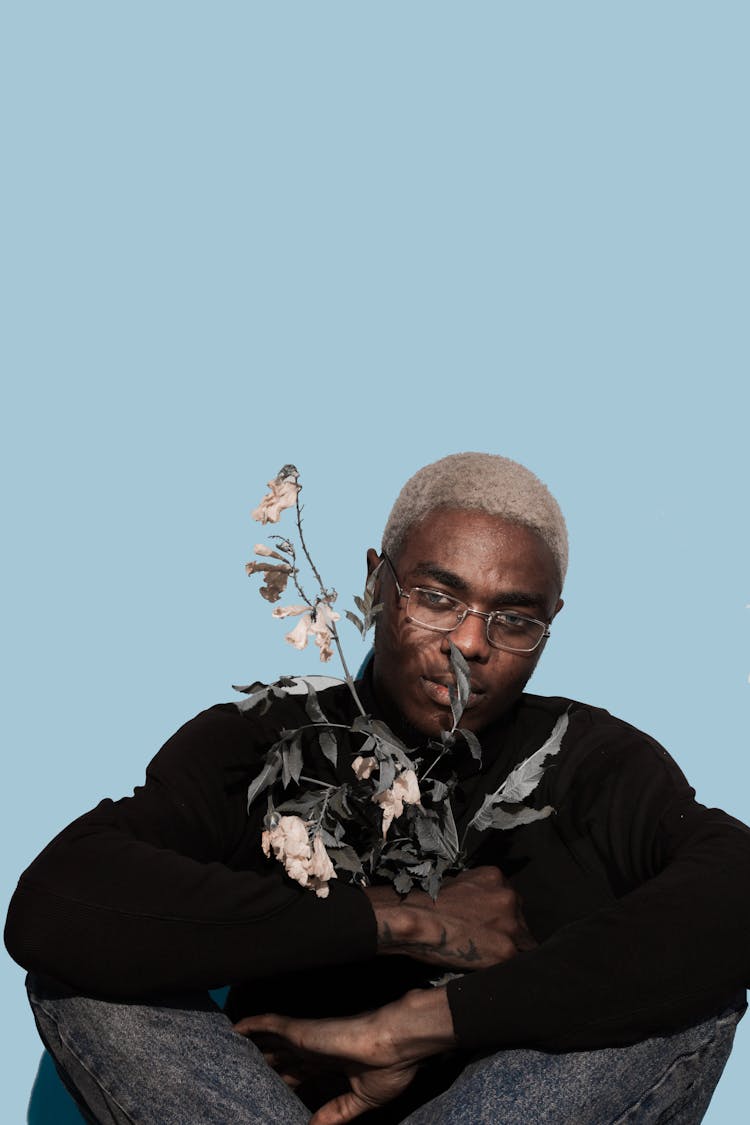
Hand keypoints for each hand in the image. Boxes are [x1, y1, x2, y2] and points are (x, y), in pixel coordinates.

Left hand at [234, 988, 454, 1124]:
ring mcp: (309, 1038)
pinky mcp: (303, 1030)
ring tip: (230, 1047)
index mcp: (332, 1064)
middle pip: (283, 1057)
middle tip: (242, 1071)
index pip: (301, 1073)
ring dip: (254, 1044)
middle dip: (266, 1064)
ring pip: (272, 1041)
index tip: (270, 1090)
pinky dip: (253, 1024)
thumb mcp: (361, 1101)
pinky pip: (271, 1024)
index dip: (285, 1080)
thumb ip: (336, 1114)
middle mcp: (318, 1050)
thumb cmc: (391, 1068)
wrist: (398, 1044)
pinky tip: (236, 1028)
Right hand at [367, 865, 536, 969]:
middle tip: (489, 941)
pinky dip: (503, 965)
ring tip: (488, 955)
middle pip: (520, 919)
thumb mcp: (457, 883)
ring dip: (508, 948)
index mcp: (496, 877)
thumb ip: (478, 893)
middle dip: (508, 930)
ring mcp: (511, 924)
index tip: (493, 925)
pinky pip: (515, 961)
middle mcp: (509, 897)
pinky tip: (490, 966)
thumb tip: (482, 907)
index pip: (510, 900)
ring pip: (522, 940)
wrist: (417, 921)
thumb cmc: (428, 904)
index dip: (502, 916)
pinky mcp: (507, 950)